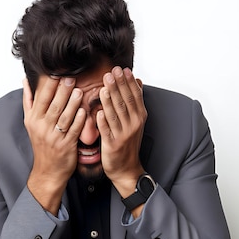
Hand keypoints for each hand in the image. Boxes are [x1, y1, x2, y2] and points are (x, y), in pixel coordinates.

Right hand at [23, 76, 85, 214]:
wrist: (48, 171)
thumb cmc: (42, 144)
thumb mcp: (30, 123)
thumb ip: (29, 101)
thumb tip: (25, 81)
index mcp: (33, 119)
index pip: (41, 98)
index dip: (49, 85)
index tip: (56, 72)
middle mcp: (42, 127)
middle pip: (53, 105)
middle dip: (62, 91)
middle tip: (71, 77)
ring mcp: (54, 137)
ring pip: (64, 117)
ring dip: (72, 103)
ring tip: (79, 91)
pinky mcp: (66, 146)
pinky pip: (73, 131)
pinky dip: (79, 120)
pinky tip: (84, 111)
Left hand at [97, 67, 147, 197]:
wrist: (126, 168)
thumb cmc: (128, 143)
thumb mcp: (136, 120)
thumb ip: (135, 101)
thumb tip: (138, 81)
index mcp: (139, 116)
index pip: (134, 95)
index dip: (128, 82)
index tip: (122, 69)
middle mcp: (133, 124)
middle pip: (125, 102)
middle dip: (118, 86)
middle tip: (112, 72)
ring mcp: (123, 134)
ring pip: (116, 114)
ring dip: (110, 100)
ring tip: (104, 86)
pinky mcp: (113, 145)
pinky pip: (107, 131)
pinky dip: (103, 121)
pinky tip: (99, 111)